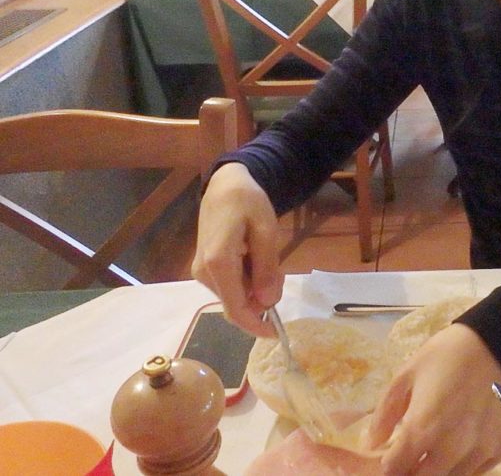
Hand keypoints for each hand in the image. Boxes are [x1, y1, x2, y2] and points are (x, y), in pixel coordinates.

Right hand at [191, 162, 281, 336]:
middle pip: (237, 305)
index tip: (277, 333)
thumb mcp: (266, 231)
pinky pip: (229, 287)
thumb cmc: (248, 203)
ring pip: (234, 297)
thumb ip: (266, 268)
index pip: (236, 309)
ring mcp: (201, 272)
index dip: (257, 326)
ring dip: (255, 289)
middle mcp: (204, 273)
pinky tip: (254, 259)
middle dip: (262, 300)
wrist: (225, 186)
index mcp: (218, 263)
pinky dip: (247, 282)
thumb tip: (267, 303)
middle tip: (279, 273)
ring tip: (266, 258)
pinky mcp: (204, 269)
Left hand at [368, 324, 500, 474]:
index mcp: (424, 427)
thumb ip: (384, 415)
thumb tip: (370, 445)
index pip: (396, 469)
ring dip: (439, 469)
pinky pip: (477, 470)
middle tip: (412, 454)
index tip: (390, 457)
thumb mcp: (406, 376)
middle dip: (412, 471)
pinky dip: (465, 463)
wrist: (496, 343)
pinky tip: (462, 443)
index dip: (388, 466)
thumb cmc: (445, 356)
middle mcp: (453, 448)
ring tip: (436, 448)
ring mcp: (481, 451)